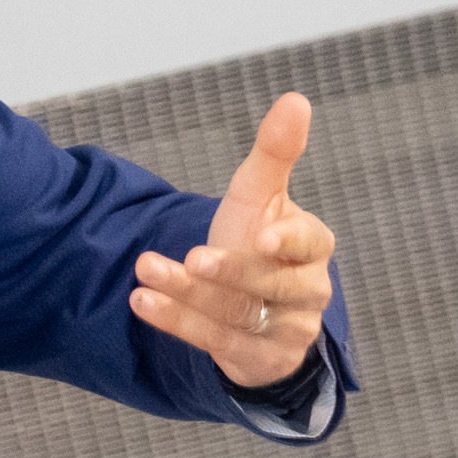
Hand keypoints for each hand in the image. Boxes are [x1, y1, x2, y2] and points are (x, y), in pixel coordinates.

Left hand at [132, 92, 334, 391]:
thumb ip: (276, 152)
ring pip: (238, 315)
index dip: (288, 242)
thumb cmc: (259, 239)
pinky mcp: (258, 359)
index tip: (261, 235)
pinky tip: (144, 302)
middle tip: (191, 257)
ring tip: (147, 271)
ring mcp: (286, 331)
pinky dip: (178, 322)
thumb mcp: (261, 195)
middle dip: (228, 272)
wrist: (252, 304)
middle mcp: (307, 292)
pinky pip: (218, 343)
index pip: (310, 244)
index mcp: (313, 248)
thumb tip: (296, 99)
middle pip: (269, 284)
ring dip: (189, 296)